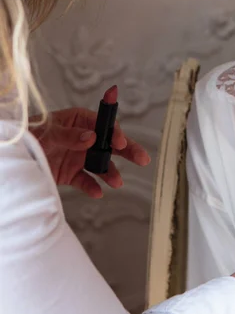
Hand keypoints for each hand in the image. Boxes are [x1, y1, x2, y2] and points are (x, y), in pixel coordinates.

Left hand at [29, 86, 150, 197]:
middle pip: (109, 143)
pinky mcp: (70, 173)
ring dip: (111, 173)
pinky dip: (92, 187)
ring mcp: (78, 156)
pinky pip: (85, 180)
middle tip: (143, 158)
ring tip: (117, 182)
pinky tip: (98, 192)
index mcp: (78, 121)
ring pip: (101, 164)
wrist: (10, 161)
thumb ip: (70, 135)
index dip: (115, 132)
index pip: (103, 124)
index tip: (121, 142)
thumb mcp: (47, 132)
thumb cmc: (26, 136)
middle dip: (127, 151)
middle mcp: (82, 138)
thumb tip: (91, 137)